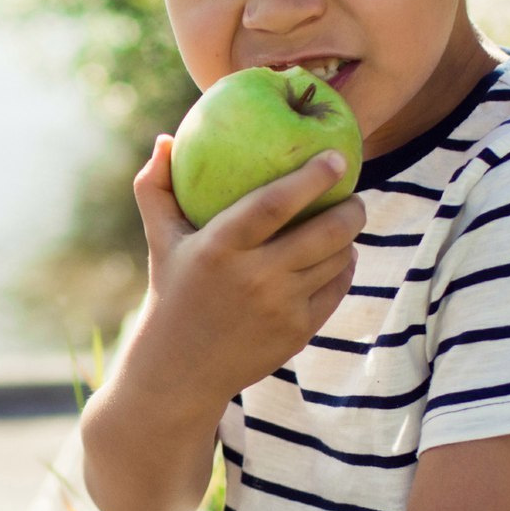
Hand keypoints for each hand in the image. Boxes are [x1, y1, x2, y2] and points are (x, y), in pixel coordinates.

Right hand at [129, 139, 363, 404]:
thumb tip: (164, 139)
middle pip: (324, 233)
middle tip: (354, 196)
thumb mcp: (159, 241)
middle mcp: (253, 278)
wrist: (179, 371)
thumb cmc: (171, 292)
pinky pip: (336, 288)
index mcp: (219, 248)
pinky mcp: (297, 332)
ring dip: (349, 238)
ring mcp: (279, 307)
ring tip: (345, 223)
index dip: (311, 177)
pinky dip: (344, 267)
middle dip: (352, 209)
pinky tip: (340, 256)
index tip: (335, 157)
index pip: (274, 203)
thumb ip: (155, 188)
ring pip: (336, 260)